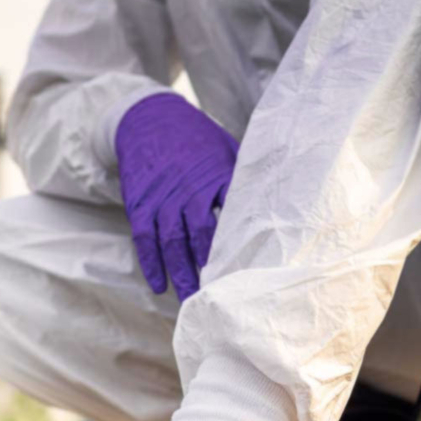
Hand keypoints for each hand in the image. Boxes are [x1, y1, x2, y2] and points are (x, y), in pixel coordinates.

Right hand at [115, 93, 238, 299]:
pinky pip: (143, 239)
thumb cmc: (196, 137)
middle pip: (200, 237)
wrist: (149, 119)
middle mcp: (188, 190)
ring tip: (190, 301)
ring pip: (170, 243)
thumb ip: (247, 174)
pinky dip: (151, 263)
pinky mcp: (139, 204)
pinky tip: (159, 285)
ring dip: (180, 274)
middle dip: (209, 270)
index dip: (238, 247)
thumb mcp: (227, 148)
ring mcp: (161, 198)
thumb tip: (281, 197)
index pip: (231, 218)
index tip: (249, 273)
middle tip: (220, 299)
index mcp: (217, 176)